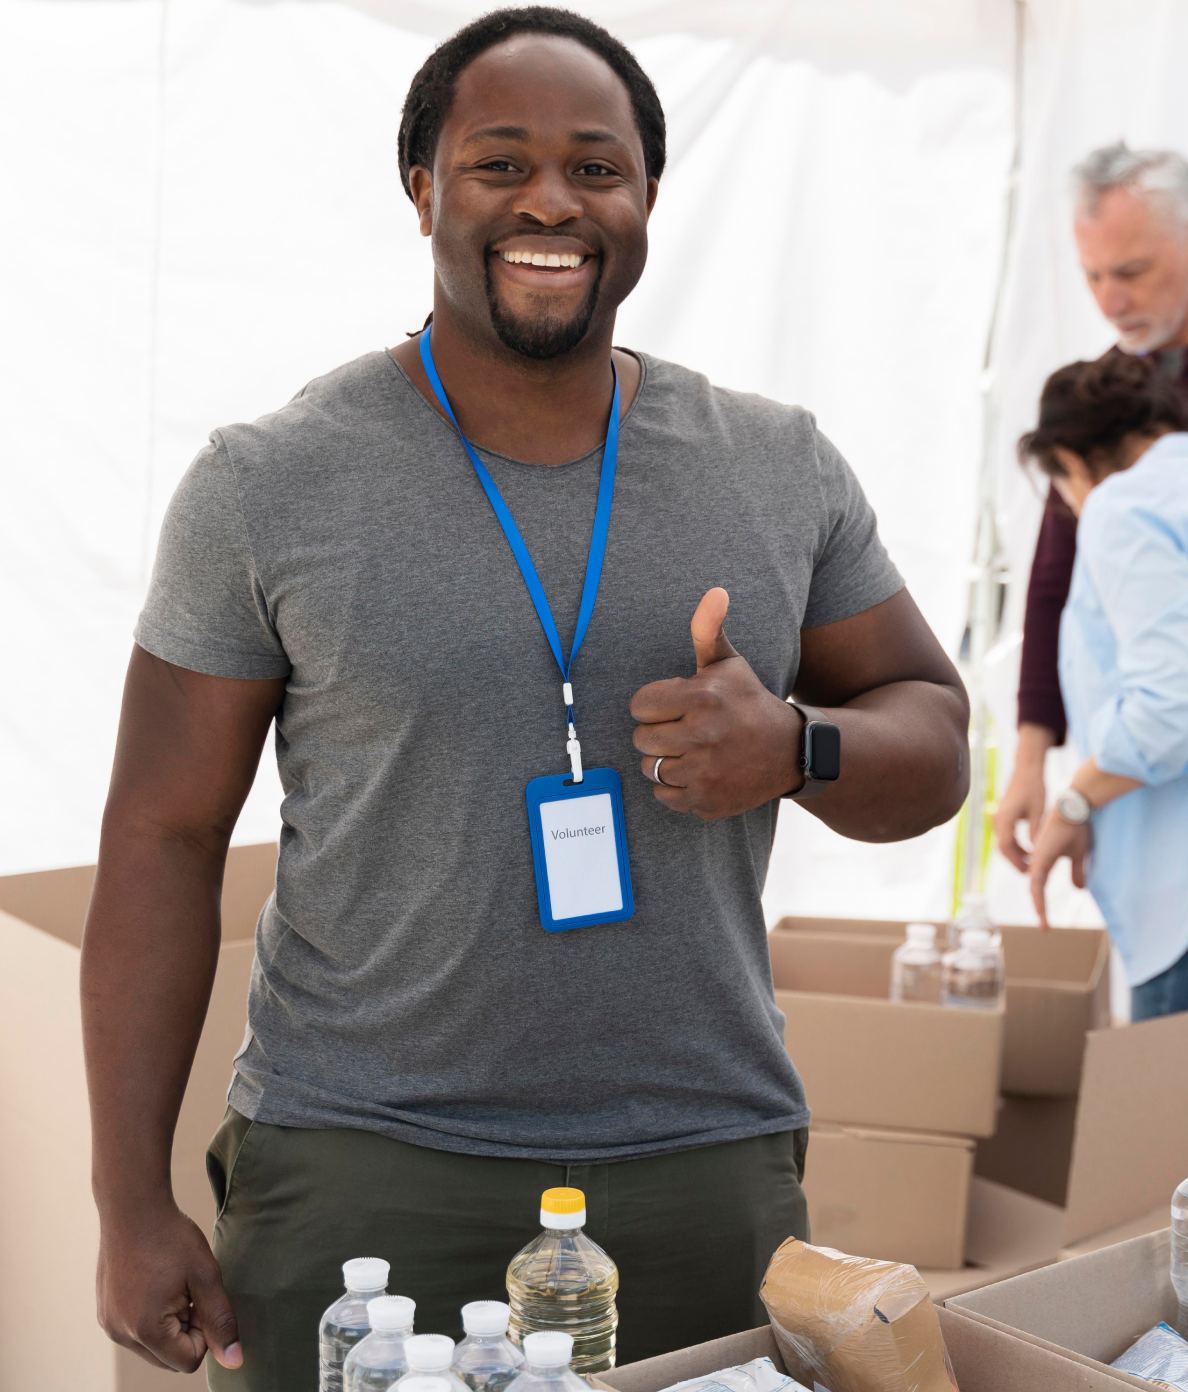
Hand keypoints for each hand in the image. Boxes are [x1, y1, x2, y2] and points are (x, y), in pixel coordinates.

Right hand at [97, 1200, 241, 1372]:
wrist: (132, 1207)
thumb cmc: (171, 1237)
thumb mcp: (206, 1276)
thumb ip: (220, 1321)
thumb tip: (234, 1361)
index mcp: (146, 1331)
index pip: (188, 1361)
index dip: (204, 1331)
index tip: (200, 1298)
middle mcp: (121, 1335)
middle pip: (169, 1358)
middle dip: (186, 1331)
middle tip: (188, 1290)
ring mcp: (109, 1324)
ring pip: (152, 1346)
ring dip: (168, 1324)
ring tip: (171, 1283)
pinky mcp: (104, 1312)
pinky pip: (135, 1331)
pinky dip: (150, 1316)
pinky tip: (154, 1281)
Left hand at [630, 587, 802, 819]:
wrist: (790, 752)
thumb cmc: (748, 703)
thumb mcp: (729, 664)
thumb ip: (708, 630)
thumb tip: (715, 592)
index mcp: (701, 698)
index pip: (639, 705)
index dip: (655, 705)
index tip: (676, 706)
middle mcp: (702, 736)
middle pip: (641, 739)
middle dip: (659, 733)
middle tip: (686, 729)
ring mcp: (704, 772)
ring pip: (651, 769)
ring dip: (667, 761)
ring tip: (695, 751)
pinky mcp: (706, 801)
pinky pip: (663, 795)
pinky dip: (677, 788)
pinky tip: (700, 772)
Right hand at [993, 724, 1052, 871]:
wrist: (1026, 770)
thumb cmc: (1034, 788)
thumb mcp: (1039, 811)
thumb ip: (1035, 832)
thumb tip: (1037, 852)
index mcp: (1006, 818)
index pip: (1006, 846)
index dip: (1016, 860)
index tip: (1028, 871)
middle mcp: (998, 819)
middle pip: (1002, 846)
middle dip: (1015, 860)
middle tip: (1029, 872)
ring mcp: (999, 816)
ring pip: (1004, 841)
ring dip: (1015, 853)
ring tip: (1031, 863)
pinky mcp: (1004, 815)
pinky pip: (1006, 835)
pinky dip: (1015, 844)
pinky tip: (1029, 849)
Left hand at [1028, 805, 1089, 928]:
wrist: (1074, 812)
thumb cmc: (1076, 829)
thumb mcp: (1078, 856)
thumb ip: (1076, 872)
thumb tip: (1079, 889)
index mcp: (1044, 861)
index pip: (1040, 885)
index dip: (1042, 901)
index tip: (1046, 918)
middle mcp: (1037, 861)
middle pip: (1036, 890)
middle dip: (1040, 909)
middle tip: (1044, 927)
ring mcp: (1037, 860)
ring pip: (1035, 889)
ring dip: (1039, 907)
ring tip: (1044, 925)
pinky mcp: (1040, 859)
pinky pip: (1037, 882)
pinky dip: (1038, 897)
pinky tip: (1040, 909)